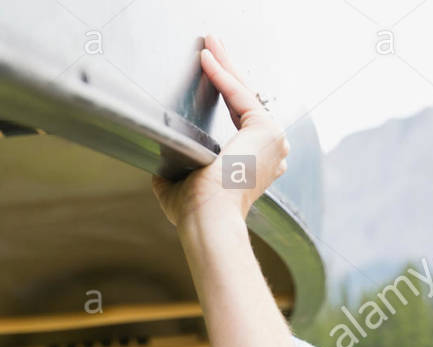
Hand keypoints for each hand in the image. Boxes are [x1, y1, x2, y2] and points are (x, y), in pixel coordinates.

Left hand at [151, 35, 289, 227]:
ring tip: (209, 42)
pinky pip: (240, 93)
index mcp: (254, 164)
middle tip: (213, 44)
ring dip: (226, 65)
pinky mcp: (266, 129)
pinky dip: (222, 74)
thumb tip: (159, 164)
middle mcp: (270, 151)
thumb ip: (176, 171)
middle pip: (244, 100)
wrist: (207, 218)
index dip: (224, 91)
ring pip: (244, 92)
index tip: (211, 68)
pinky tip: (207, 58)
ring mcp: (272, 140)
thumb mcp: (180, 188)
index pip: (238, 118)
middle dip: (228, 69)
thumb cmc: (196, 211)